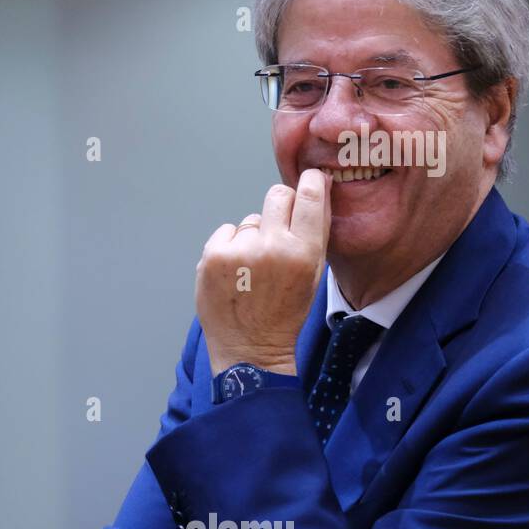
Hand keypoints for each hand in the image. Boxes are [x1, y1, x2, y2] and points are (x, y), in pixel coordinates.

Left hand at [195, 169, 331, 374]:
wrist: (250, 348)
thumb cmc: (285, 313)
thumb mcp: (312, 275)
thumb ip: (315, 233)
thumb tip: (317, 188)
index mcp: (303, 253)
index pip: (309, 197)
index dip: (310, 183)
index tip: (309, 180)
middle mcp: (271, 247)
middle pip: (277, 196)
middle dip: (281, 205)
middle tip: (278, 229)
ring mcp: (238, 251)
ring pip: (250, 220)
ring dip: (253, 236)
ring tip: (252, 268)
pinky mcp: (212, 257)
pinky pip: (226, 232)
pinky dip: (229, 246)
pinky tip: (234, 271)